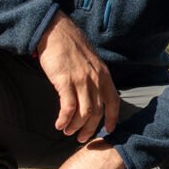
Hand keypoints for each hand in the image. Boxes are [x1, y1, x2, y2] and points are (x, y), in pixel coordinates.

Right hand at [36, 12, 119, 141]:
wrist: (55, 31)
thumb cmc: (69, 45)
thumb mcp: (90, 61)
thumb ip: (94, 76)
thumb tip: (93, 93)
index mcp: (103, 74)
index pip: (113, 101)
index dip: (112, 118)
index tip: (109, 130)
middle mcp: (95, 79)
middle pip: (98, 111)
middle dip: (90, 128)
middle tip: (81, 137)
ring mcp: (81, 80)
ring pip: (84, 112)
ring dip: (76, 126)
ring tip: (68, 131)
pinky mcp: (65, 81)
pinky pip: (68, 107)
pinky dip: (64, 119)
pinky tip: (59, 124)